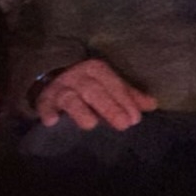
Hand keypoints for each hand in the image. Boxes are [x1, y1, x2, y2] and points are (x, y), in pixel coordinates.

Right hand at [36, 59, 156, 130]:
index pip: (113, 84)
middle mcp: (77, 76)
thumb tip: (152, 105)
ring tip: (90, 125)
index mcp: (96, 70)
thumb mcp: (107, 85)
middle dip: (109, 107)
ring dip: (80, 111)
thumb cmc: (86, 86)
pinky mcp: (43, 100)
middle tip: (123, 125)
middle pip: (93, 90)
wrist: (51, 80)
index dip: (124, 101)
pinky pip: (44, 105)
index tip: (135, 119)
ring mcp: (59, 88)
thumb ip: (127, 95)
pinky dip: (48, 112)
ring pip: (70, 97)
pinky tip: (52, 122)